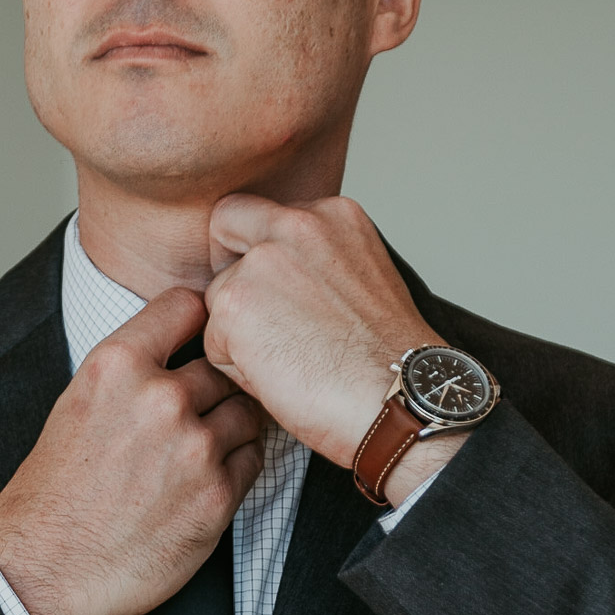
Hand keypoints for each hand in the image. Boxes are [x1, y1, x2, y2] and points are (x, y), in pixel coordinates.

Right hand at [0, 288, 265, 614]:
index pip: (188, 304)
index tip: (204, 334)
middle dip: (213, 387)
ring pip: (246, 412)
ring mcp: (195, 447)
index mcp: (117, 366)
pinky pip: (252, 460)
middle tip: (195, 413)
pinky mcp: (218, 496)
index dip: (200, 319)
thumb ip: (130, 371)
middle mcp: (160, 399)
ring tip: (196, 453)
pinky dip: (236, 467)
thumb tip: (179, 348)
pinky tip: (202, 482)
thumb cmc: (53, 495)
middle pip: (222, 365)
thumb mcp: (76, 405)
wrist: (44, 572)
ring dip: (230, 427)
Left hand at [204, 194, 467, 497]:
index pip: (265, 212)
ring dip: (239, 333)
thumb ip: (315, 263)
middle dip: (229, 266)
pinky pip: (213, 342)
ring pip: (217, 294)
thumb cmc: (387, 365)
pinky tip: (282, 380)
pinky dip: (238, 370)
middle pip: (225, 225)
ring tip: (290, 363)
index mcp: (334, 216)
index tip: (275, 289)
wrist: (401, 401)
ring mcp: (263, 259)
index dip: (258, 249)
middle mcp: (298, 223)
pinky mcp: (234, 301)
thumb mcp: (361, 284)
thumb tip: (273, 284)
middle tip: (258, 318)